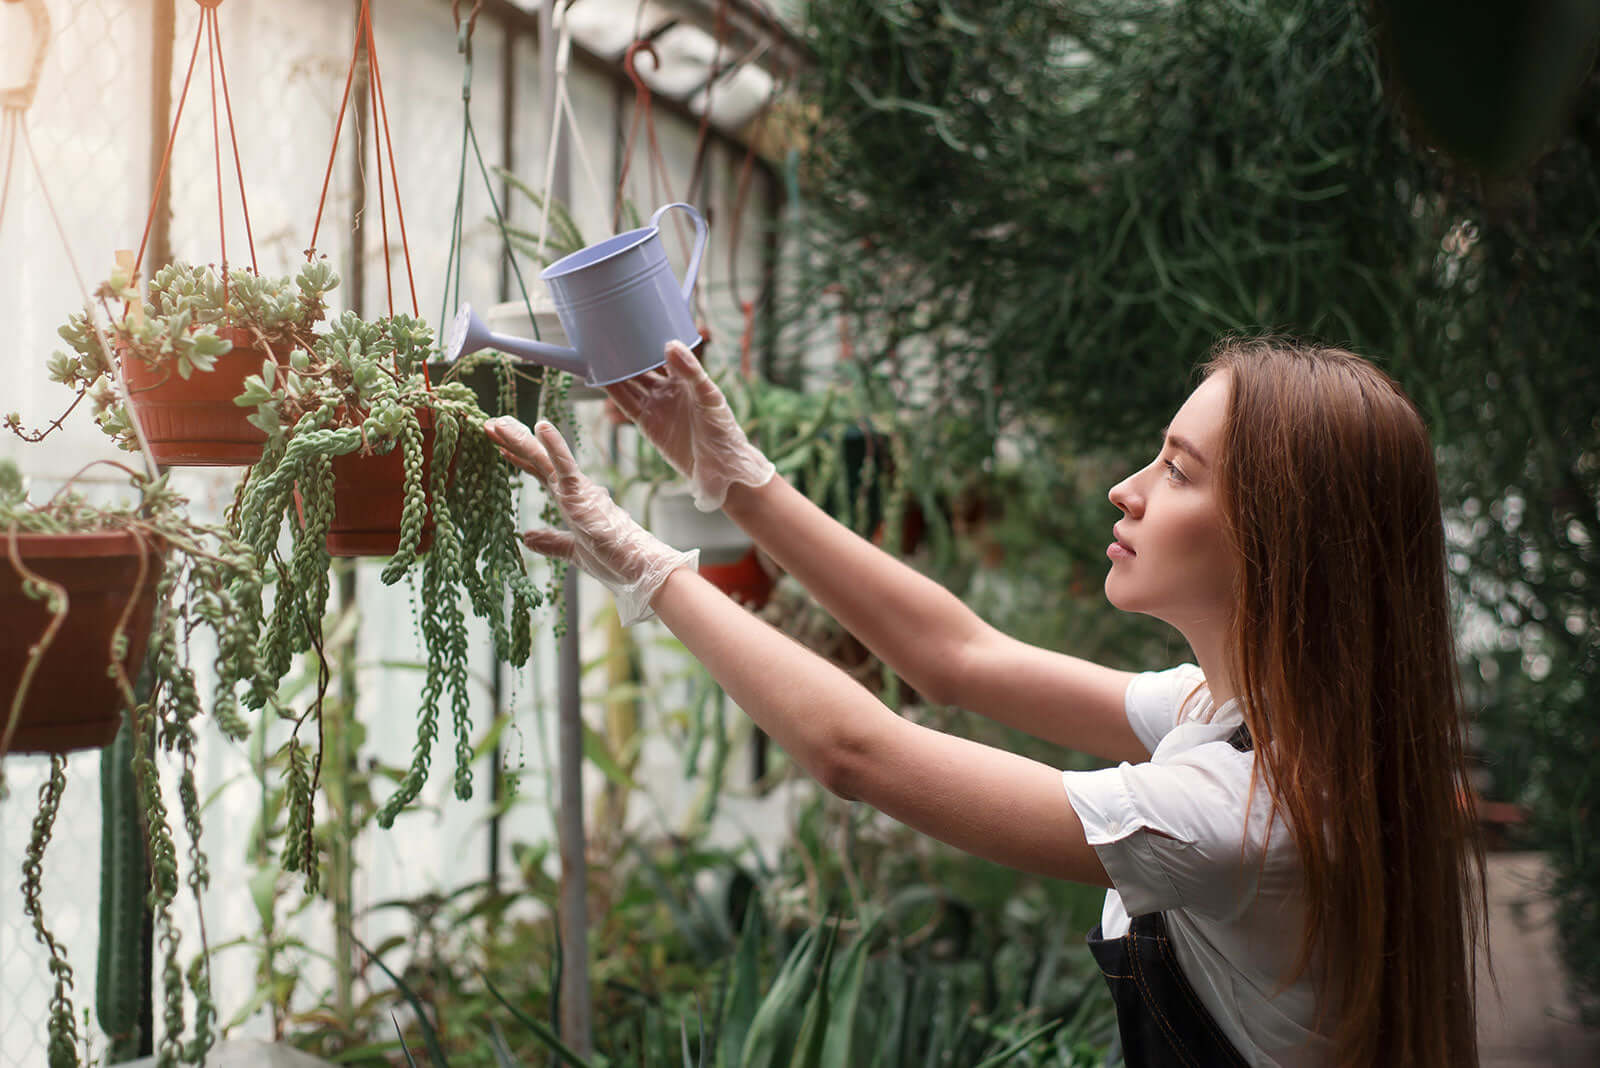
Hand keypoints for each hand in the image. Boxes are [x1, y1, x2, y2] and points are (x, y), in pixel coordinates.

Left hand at [484, 416, 697, 624]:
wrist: (636, 567)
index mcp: (571, 499)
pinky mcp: (582, 494)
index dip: (519, 458)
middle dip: (512, 441)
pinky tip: (541, 426)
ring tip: (498, 422)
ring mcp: (577, 489)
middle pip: (537, 460)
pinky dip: (553, 446)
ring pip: (543, 458)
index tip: (499, 445)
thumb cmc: (613, 559)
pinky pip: (565, 465)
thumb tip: (526, 536)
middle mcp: (573, 489)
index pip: (540, 473)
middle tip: (490, 423)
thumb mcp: (572, 551)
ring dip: (520, 439)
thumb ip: (550, 541)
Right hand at [605, 341, 774, 510]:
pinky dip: (613, 391)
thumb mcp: (709, 396)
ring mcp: (656, 405)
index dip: (650, 338)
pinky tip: (599, 378)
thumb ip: (691, 371)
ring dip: (615, 369)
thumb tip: (669, 345)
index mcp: (686, 376)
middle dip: (627, 351)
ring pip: (630, 382)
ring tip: (597, 351)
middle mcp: (669, 388)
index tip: (635, 321)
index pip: (664, 351)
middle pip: (642, 365)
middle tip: (608, 333)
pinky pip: (626, 403)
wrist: (719, 467)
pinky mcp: (647, 423)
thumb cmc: (723, 430)